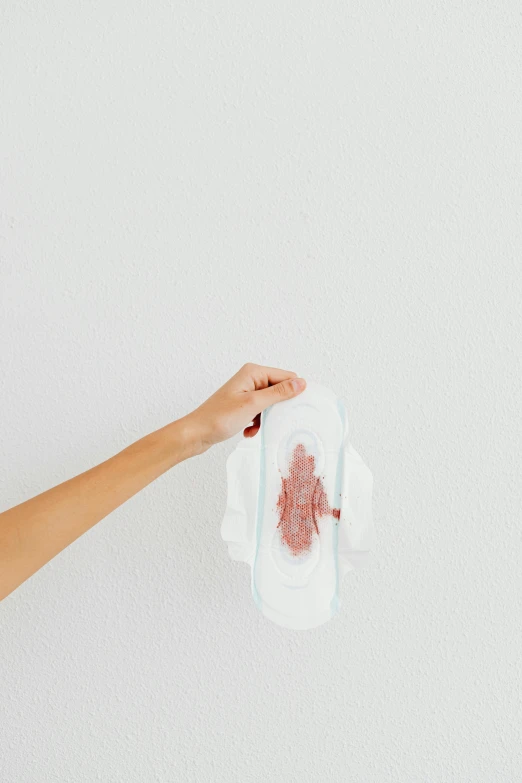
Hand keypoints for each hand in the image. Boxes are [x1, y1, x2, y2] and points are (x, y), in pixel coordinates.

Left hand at [185, 363, 305, 452]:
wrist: (196, 433)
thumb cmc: (219, 418)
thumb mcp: (253, 404)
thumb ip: (279, 393)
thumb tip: (301, 383)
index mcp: (253, 372)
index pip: (286, 376)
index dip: (293, 393)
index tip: (295, 409)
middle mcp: (250, 378)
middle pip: (279, 391)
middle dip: (277, 408)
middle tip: (271, 420)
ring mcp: (246, 391)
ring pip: (270, 404)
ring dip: (266, 418)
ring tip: (255, 426)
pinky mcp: (243, 404)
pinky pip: (260, 412)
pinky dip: (258, 422)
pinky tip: (249, 430)